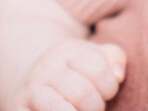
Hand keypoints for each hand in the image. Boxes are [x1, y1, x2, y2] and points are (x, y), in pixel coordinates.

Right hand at [7, 40, 125, 110]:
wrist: (32, 75)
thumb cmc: (76, 68)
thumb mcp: (96, 55)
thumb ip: (115, 59)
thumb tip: (118, 77)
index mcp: (68, 52)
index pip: (99, 71)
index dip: (110, 87)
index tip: (107, 91)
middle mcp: (47, 70)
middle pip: (82, 94)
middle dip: (96, 106)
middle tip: (94, 106)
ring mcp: (31, 92)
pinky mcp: (19, 110)